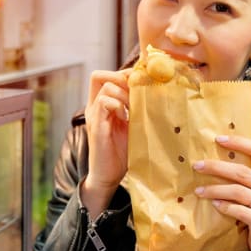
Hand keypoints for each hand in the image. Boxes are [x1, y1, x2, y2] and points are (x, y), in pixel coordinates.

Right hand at [81, 69, 131, 217]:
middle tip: (135, 92)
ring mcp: (94, 116)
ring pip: (105, 87)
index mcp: (101, 105)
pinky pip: (104, 103)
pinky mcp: (96, 127)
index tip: (139, 83)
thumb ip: (136, 109)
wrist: (108, 176)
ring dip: (123, 93)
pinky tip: (126, 117)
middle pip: (98, 76)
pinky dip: (118, 105)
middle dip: (120, 78)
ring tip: (133, 108)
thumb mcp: (131, 125)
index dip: (122, 73)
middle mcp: (94, 107)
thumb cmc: (121, 152)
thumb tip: (156, 93)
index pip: (104, 76)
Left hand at [192, 135, 250, 250]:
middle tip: (198, 166)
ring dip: (215, 189)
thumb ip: (247, 174)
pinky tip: (213, 204)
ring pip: (238, 192)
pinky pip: (239, 211)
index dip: (239, 142)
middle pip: (242, 172)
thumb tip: (215, 157)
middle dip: (217, 167)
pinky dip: (224, 206)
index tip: (218, 139)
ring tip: (199, 190)